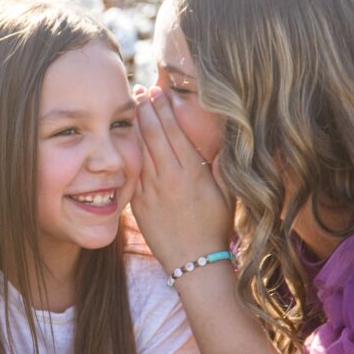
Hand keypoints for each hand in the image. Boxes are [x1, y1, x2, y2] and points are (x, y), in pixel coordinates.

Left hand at [132, 87, 234, 271]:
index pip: (175, 131)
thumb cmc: (215, 228)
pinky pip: (132, 172)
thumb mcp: (227, 195)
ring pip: (140, 149)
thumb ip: (222, 168)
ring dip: (136, 125)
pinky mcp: (138, 203)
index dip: (166, 108)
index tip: (160, 91)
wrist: (194, 263)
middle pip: (154, 134)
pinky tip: (125, 139)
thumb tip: (223, 144)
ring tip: (132, 106)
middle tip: (140, 90)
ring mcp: (151, 190)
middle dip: (147, 108)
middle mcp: (170, 177)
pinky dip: (128, 152)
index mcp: (192, 172)